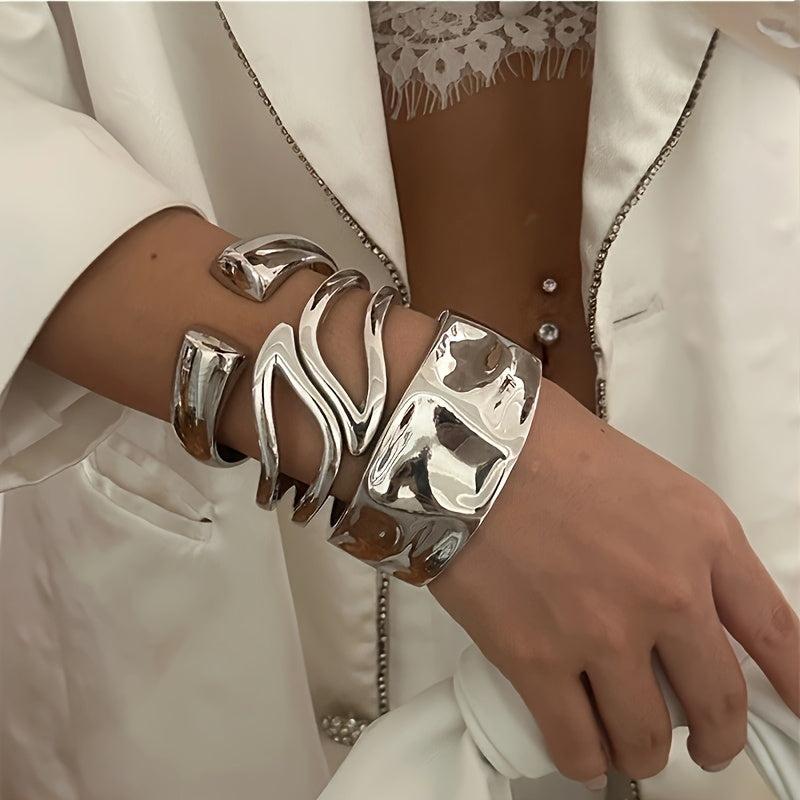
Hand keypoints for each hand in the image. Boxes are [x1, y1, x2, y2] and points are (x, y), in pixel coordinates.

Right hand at [429, 379, 799, 787]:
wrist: (469, 445)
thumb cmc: (549, 447)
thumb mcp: (645, 481)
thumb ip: (680, 543)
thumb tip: (688, 602)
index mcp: (701, 537)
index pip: (777, 632)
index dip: (796, 686)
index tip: (797, 712)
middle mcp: (667, 593)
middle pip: (718, 704)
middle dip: (716, 739)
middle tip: (703, 746)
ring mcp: (603, 633)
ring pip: (646, 737)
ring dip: (643, 753)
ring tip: (628, 745)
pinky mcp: (538, 660)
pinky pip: (577, 744)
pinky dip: (585, 759)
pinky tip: (581, 751)